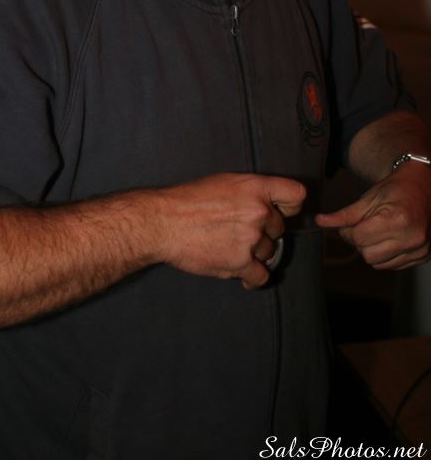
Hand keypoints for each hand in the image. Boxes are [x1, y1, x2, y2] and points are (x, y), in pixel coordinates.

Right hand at [154, 172, 305, 289]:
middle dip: (263, 232)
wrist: (163, 222)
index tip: (282, 212)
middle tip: (240, 231)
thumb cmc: (187, 201)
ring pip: (270, 252)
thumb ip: (250, 192)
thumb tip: (267, 205)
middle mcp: (259, 212)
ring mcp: (252, 239)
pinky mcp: (241, 263)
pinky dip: (252, 277)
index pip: (296, 195)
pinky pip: (261, 275)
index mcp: (255, 187)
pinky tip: (242, 272)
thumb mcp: (223, 182)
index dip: (290, 206)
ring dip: (255, 253)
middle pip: (279, 228)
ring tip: (231, 247)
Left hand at [315, 160, 430, 269]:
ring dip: (373, 250)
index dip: (349, 231)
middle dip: (361, 242)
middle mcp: (411, 237)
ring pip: (380, 264)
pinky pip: (394, 266)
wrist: (423, 186)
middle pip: (368, 255)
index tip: (351, 223)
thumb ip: (344, 214)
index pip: (359, 238)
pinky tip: (391, 238)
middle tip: (365, 226)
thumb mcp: (368, 198)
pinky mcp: (424, 256)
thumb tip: (321, 222)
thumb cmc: (396, 189)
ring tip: (379, 231)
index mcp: (397, 220)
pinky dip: (387, 255)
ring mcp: (420, 249)